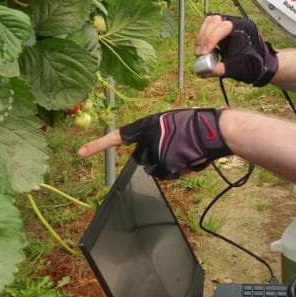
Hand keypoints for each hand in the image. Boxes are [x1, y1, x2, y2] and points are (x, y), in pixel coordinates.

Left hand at [77, 108, 230, 178]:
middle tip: (176, 147)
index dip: (98, 145)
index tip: (81, 153)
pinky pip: (167, 175)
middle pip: (142, 157)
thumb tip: (150, 150)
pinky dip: (177, 171)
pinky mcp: (166, 164)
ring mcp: (156, 152)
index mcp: (148, 124)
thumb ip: (157, 133)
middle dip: (156, 157)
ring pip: (155, 168)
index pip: (118, 136)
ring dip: (168, 165)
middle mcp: (148, 138)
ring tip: (185, 152)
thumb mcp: (171, 122)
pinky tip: (189, 159)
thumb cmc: (197, 124)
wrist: (214, 129)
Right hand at [195, 14, 277, 85]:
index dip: (210, 38)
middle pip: (214, 20)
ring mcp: (229, 24)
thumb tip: (203, 71)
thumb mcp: (237, 69)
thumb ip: (220, 70)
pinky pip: (209, 26)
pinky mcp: (223, 28)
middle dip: (204, 37)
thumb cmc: (253, 65)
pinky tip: (204, 49)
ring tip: (200, 52)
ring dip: (202, 36)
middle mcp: (237, 22)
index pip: (224, 26)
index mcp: (245, 28)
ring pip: (209, 21)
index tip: (204, 53)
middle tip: (199, 53)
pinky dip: (203, 36)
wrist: (262, 64)